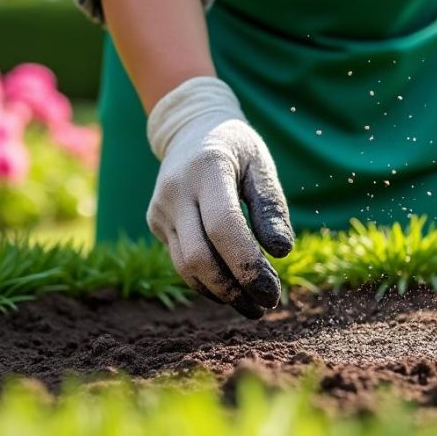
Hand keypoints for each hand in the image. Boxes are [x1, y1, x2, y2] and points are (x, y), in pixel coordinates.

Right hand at [146, 77, 293, 317]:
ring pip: (185, 266)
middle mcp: (176, 190)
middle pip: (199, 255)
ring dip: (221, 293)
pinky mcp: (155, 222)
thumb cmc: (237, 147)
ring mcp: (161, 208)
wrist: (190, 129)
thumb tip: (281, 252)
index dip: (248, 264)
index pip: (223, 227)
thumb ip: (272, 206)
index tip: (274, 290)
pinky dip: (207, 282)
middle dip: (234, 288)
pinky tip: (233, 288)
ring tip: (253, 306)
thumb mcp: (262, 165)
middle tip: (266, 305)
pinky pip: (180, 261)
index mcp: (208, 169)